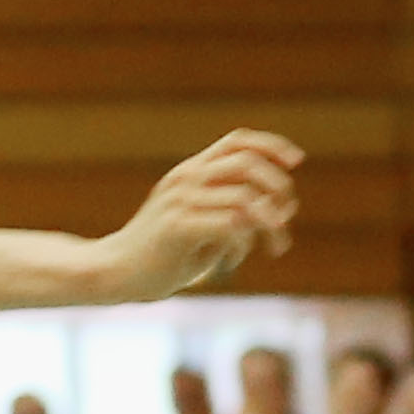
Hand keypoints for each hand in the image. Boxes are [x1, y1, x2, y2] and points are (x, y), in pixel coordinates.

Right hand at [96, 132, 302, 298]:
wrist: (116, 272)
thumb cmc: (164, 254)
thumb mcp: (203, 224)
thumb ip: (236, 212)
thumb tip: (281, 209)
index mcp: (191, 171)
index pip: (238, 141)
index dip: (272, 146)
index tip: (297, 161)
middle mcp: (186, 179)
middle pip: (248, 163)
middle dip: (279, 187)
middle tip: (287, 216)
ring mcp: (180, 201)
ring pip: (246, 199)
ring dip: (271, 224)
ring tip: (276, 246)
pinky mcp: (177, 227)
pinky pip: (230, 225)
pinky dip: (243, 243)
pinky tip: (234, 260)